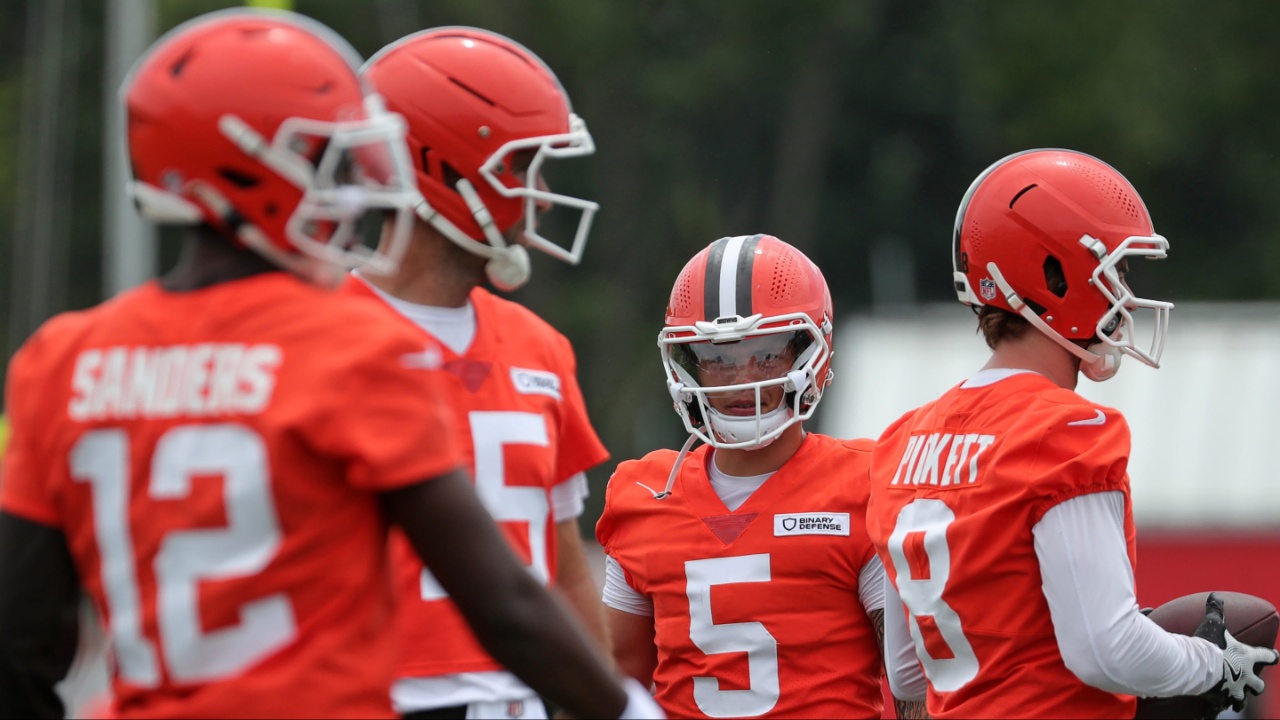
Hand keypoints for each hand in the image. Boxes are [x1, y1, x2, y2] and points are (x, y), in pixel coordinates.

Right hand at [1193, 593, 1279, 713]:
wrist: (1198, 667)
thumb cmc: (1209, 646)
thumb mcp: (1214, 624)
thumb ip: (1216, 610)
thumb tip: (1216, 595)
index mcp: (1246, 657)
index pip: (1265, 656)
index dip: (1271, 656)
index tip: (1276, 657)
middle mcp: (1244, 676)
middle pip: (1258, 686)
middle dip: (1256, 686)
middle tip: (1253, 684)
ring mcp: (1232, 691)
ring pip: (1241, 701)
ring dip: (1237, 699)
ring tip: (1232, 700)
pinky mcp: (1218, 700)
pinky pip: (1216, 710)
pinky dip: (1213, 710)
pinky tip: (1208, 713)